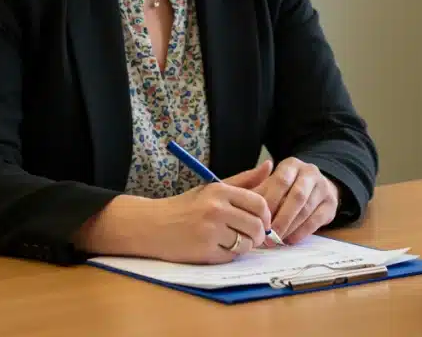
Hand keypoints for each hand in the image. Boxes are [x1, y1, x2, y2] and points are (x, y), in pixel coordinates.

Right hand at [150, 159, 274, 263]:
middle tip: (252, 236)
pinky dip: (229, 255)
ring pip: (246, 243)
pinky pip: (231, 256)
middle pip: (256, 226)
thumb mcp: (212, 188)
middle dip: (259, 234)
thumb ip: (242, 180)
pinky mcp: (204, 251)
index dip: (267, 216)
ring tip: (234, 242)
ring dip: (245, 246)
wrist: (151, 225)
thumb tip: (269, 166)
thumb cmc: (185, 207)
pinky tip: (219, 248)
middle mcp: (216, 209)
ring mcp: (210, 231)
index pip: (259, 203)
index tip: (263, 222)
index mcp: (220, 191)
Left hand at [253, 157, 338, 243]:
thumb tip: (246, 203)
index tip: (258, 219)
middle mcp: (310, 172)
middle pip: (296, 196)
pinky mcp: (331, 203)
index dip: (270, 201)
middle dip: (281, 218)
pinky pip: (317, 220)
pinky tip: (290, 240)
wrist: (313, 188)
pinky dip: (302, 232)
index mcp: (291, 165)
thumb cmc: (284, 189)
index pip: (281, 181)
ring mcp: (323, 187)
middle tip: (268, 235)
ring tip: (276, 239)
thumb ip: (257, 191)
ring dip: (290, 227)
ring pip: (307, 209)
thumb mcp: (269, 183)